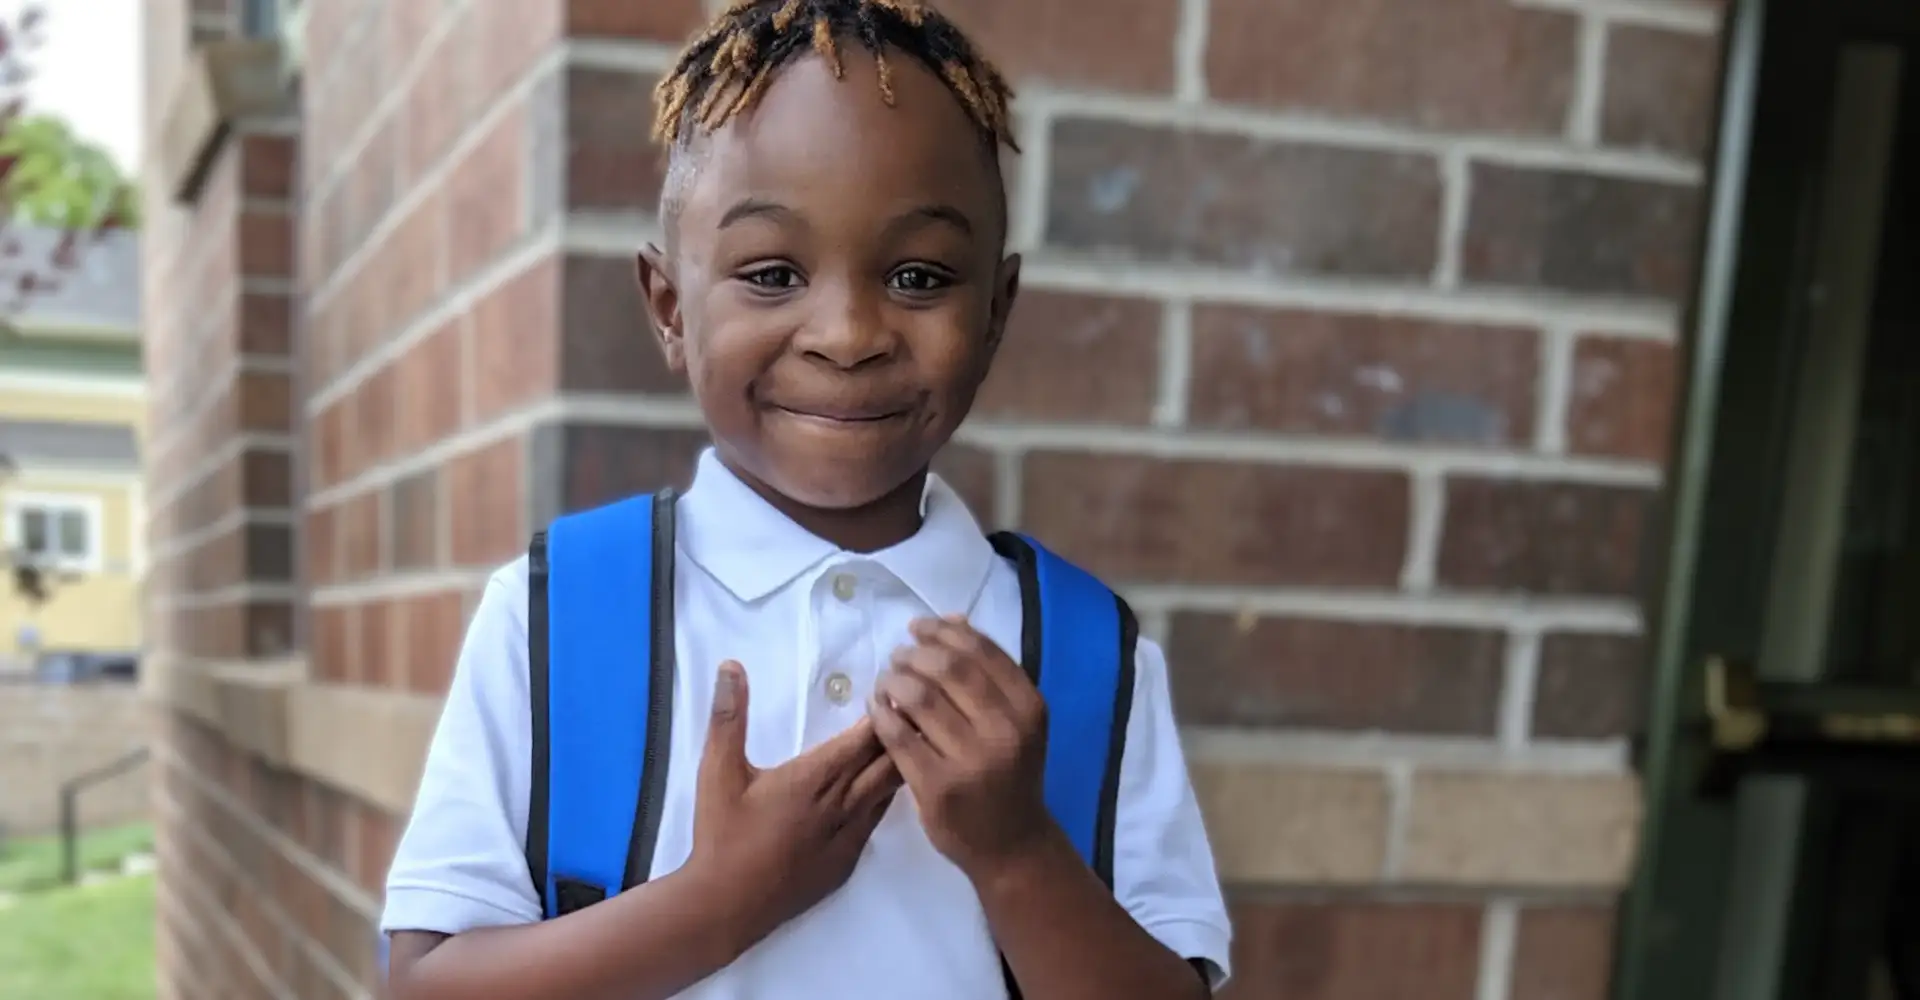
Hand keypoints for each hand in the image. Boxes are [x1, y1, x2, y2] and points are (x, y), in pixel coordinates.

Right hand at [689, 662, 900, 946]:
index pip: (863, 739)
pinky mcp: (848, 860)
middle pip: (886, 761)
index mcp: (812, 779)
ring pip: (889, 791)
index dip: (884, 713)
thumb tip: (731, 666)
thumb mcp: (717, 771)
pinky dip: (888, 797)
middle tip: (920, 704)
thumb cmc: (721, 835)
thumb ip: (728, 716)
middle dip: (904, 732)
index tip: (896, 688)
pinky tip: (893, 785)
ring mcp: (848, 835)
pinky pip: (879, 820)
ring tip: (916, 737)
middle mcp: (840, 805)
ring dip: (901, 763)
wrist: (725, 906)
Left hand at [870, 615, 1052, 880]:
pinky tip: (877, 707)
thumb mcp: (1015, 722)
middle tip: (898, 657)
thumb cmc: (1011, 774)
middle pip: (947, 668)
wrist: (1012, 844)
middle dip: (913, 653)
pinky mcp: (937, 787)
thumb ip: (988, 674)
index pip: (980, 651)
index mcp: (1028, 708)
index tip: (919, 628)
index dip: (942, 631)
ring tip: (887, 680)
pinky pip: (898, 735)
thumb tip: (952, 618)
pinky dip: (881, 712)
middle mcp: (1005, 730)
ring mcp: (971, 761)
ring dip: (893, 679)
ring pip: (919, 697)